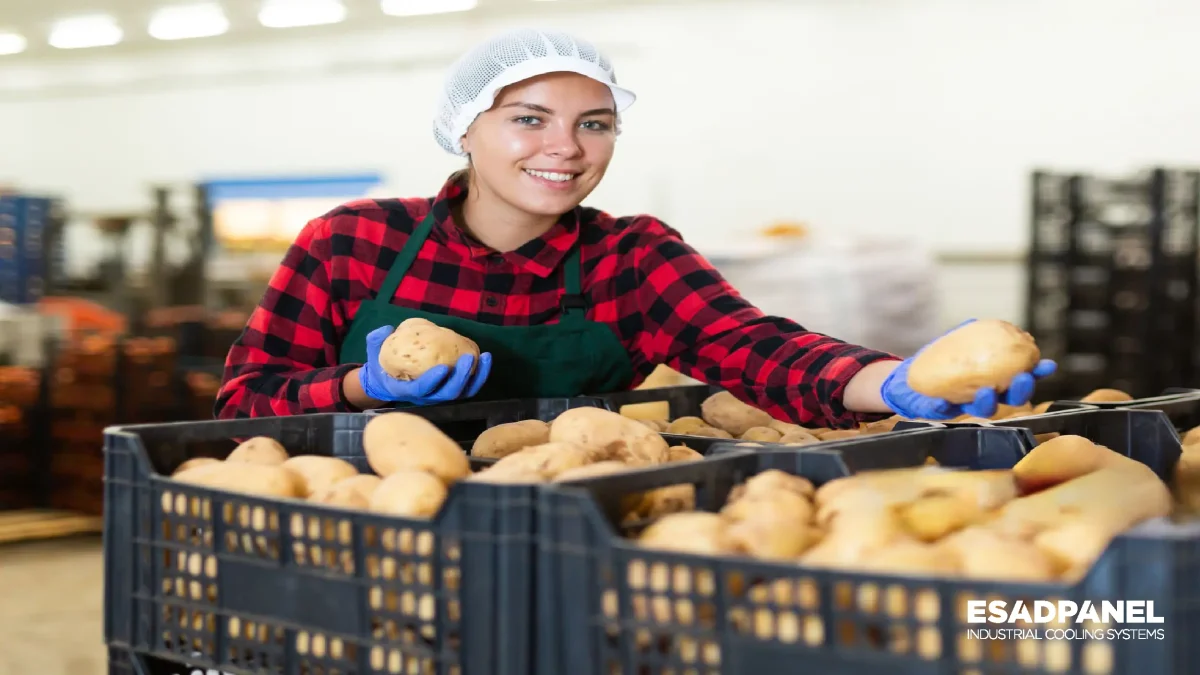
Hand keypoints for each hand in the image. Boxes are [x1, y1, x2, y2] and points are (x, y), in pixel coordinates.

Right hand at [359, 326, 491, 404]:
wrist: (387, 381)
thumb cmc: (381, 366)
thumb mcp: (373, 353)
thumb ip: (376, 341)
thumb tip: (387, 330)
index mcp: (406, 390)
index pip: (422, 390)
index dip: (433, 381)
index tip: (443, 368)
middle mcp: (426, 396)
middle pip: (448, 394)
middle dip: (461, 377)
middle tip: (469, 358)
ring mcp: (439, 395)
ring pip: (462, 393)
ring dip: (476, 377)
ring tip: (485, 357)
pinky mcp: (450, 390)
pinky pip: (468, 387)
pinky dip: (479, 375)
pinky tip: (485, 358)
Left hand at [880, 319, 1056, 419]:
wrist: (908, 379)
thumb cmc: (940, 361)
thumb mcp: (958, 343)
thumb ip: (973, 333)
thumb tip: (989, 322)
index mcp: (993, 380)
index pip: (1019, 378)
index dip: (1035, 374)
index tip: (1047, 365)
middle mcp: (983, 397)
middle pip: (1009, 399)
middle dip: (1019, 391)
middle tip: (1023, 379)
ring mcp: (963, 406)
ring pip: (981, 410)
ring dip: (987, 401)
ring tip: (987, 392)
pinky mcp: (938, 412)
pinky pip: (942, 411)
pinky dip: (943, 406)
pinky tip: (944, 402)